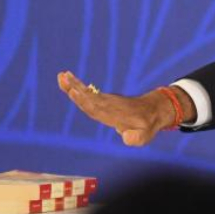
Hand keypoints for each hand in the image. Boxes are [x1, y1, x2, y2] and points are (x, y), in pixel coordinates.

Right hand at [57, 71, 191, 146]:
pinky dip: (78, 87)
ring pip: (87, 94)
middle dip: (74, 88)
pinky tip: (68, 81)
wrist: (153, 110)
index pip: (96, 109)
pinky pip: (88, 93)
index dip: (84, 101)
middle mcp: (108, 106)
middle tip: (62, 77)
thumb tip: (126, 138)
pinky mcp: (104, 99)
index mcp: (114, 115)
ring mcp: (106, 101)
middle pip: (88, 98)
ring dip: (74, 85)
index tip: (74, 91)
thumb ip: (136, 138)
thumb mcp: (145, 136)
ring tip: (61, 75)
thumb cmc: (147, 126)